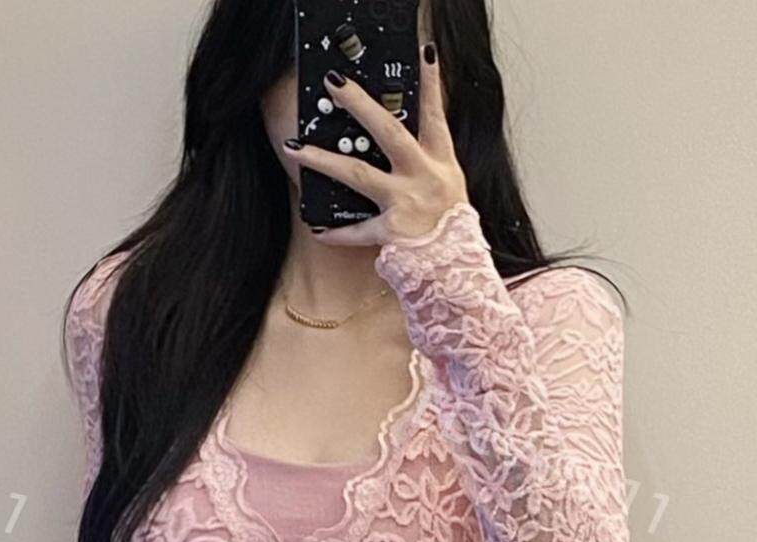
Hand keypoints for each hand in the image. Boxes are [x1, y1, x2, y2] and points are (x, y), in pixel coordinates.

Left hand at [284, 43, 467, 246]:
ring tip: (296, 148)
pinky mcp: (391, 232)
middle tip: (336, 84)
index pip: (436, 115)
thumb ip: (428, 163)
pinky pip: (357, 231)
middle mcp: (423, 176)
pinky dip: (337, 233)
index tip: (423, 55)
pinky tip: (318, 229)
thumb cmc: (453, 231)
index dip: (431, 84)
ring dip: (323, 160)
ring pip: (358, 173)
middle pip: (388, 131)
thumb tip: (401, 143)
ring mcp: (405, 202)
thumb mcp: (451, 189)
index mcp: (441, 163)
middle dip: (360, 104)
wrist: (459, 272)